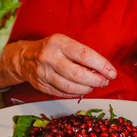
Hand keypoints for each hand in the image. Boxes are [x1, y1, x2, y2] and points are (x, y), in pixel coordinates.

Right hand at [0, 34, 116, 97]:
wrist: (24, 58)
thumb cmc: (51, 49)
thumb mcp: (65, 43)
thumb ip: (82, 54)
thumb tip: (103, 70)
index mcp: (58, 43)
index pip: (84, 55)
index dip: (101, 66)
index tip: (112, 72)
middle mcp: (49, 58)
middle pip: (78, 74)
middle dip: (96, 80)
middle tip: (104, 81)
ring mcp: (44, 73)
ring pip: (70, 87)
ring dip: (87, 89)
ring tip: (94, 86)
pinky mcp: (41, 86)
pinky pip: (63, 93)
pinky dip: (75, 94)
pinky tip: (82, 90)